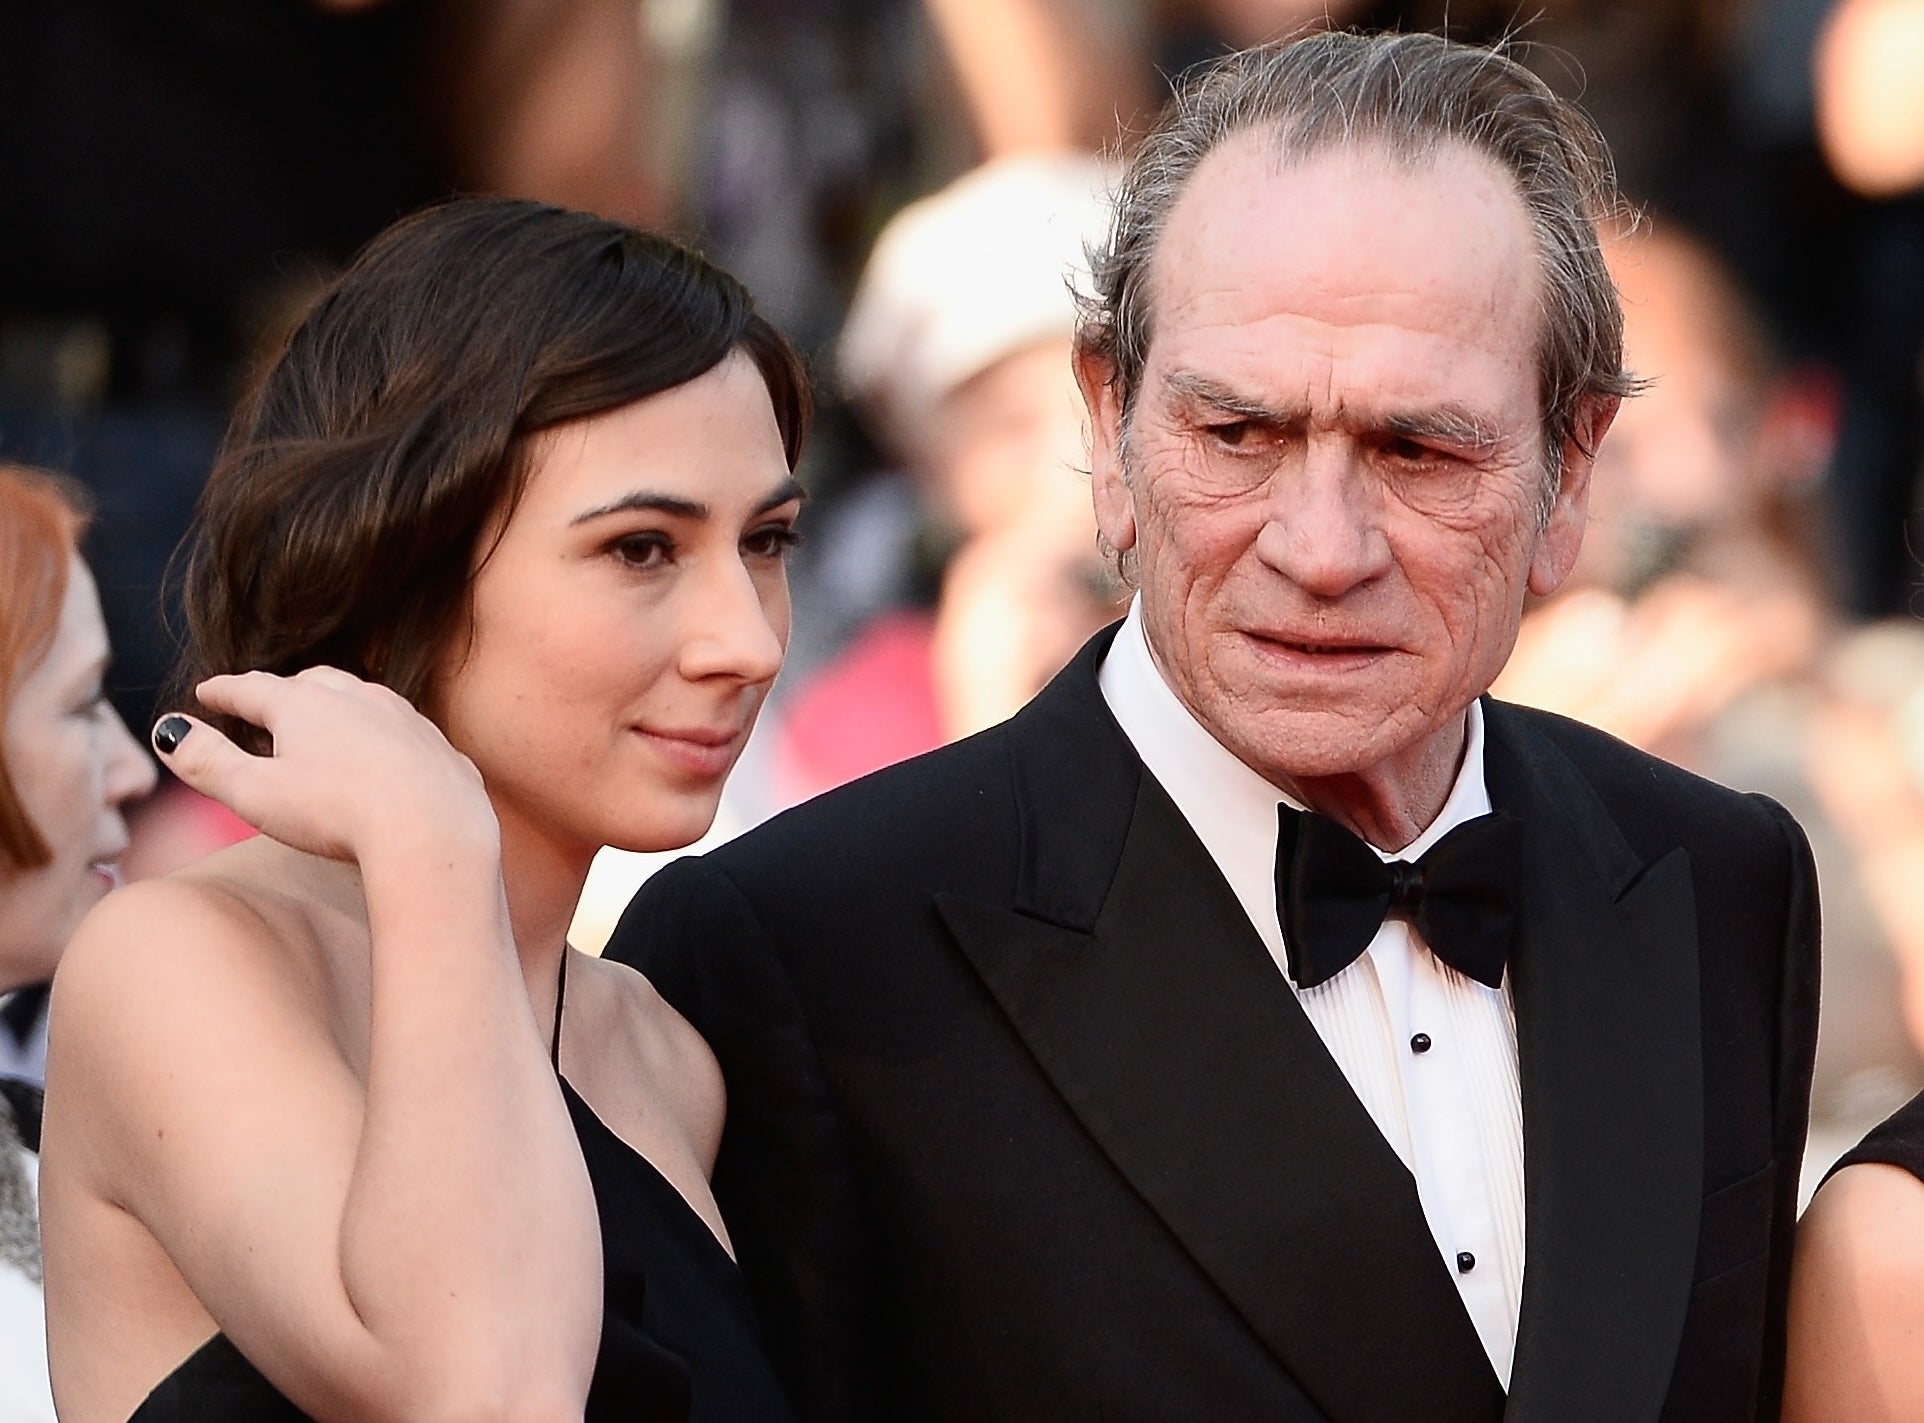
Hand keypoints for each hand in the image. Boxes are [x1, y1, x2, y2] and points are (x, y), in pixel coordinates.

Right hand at [152, 667, 497, 864]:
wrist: (433, 831)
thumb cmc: (337, 814)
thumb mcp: (254, 794)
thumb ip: (206, 761)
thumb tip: (167, 730)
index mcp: (305, 705)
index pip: (252, 690)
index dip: (224, 692)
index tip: (205, 691)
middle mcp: (358, 698)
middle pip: (311, 683)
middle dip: (282, 691)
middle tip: (263, 701)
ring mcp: (405, 719)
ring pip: (363, 699)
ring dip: (337, 705)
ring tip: (322, 719)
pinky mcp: (439, 747)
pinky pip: (403, 732)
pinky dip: (382, 734)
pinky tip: (384, 751)